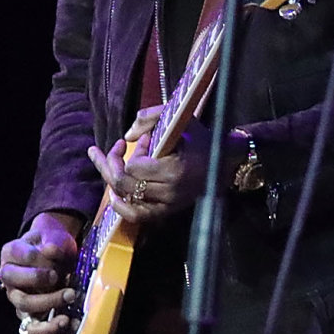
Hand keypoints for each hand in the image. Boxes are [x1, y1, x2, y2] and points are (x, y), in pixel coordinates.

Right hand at [0, 210, 83, 333]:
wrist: (56, 250)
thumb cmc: (53, 243)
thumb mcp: (54, 237)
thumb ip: (53, 243)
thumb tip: (50, 250)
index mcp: (11, 254)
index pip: (17, 256)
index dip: (34, 258)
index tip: (52, 258)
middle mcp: (9, 278)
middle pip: (18, 289)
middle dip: (43, 291)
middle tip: (68, 290)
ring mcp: (18, 296)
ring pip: (24, 309)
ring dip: (47, 313)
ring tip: (66, 316)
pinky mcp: (30, 311)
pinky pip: (36, 326)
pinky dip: (52, 329)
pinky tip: (70, 325)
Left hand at [87, 108, 203, 224]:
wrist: (225, 163)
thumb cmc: (202, 140)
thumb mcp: (181, 120)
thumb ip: (151, 117)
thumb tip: (128, 135)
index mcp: (174, 171)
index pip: (134, 167)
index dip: (133, 151)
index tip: (145, 140)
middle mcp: (169, 192)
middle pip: (124, 183)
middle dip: (114, 163)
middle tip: (118, 148)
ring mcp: (167, 204)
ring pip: (125, 198)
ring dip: (113, 180)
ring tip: (108, 165)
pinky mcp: (166, 211)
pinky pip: (136, 216)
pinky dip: (121, 207)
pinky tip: (114, 194)